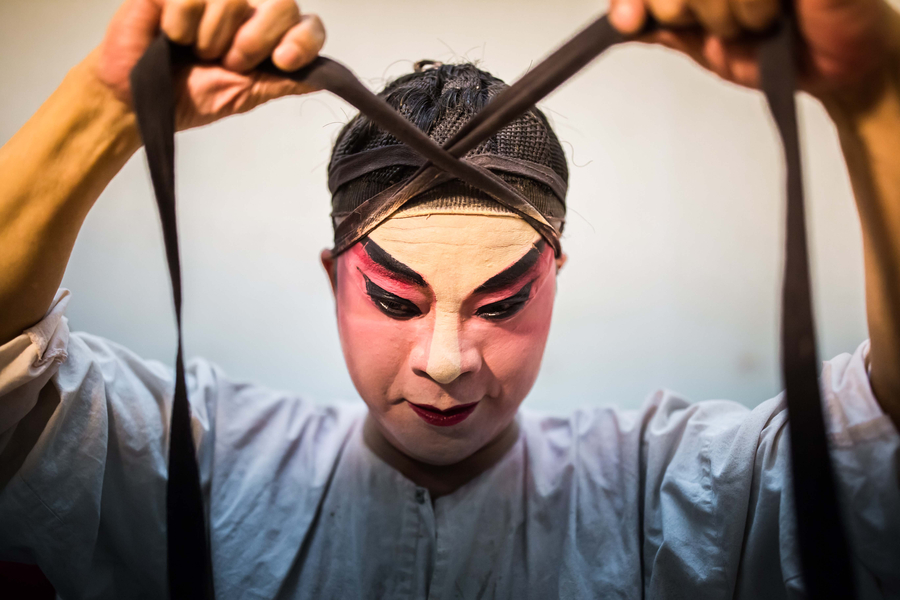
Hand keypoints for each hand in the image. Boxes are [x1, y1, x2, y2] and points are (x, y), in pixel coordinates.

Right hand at [94, 0, 324, 129]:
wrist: (136, 100)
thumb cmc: (186, 97)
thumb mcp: (242, 96)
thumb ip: (280, 83)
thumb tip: (322, 80)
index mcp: (267, 38)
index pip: (306, 25)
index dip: (303, 40)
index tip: (285, 61)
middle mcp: (245, 13)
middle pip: (282, 4)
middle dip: (257, 41)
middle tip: (230, 61)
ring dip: (214, 37)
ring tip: (195, 52)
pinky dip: (183, 24)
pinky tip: (170, 35)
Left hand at [608, 0, 899, 98]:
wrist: (836, 69)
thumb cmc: (777, 50)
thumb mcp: (703, 43)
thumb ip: (663, 27)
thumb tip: (619, 22)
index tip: (631, 21)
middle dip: (686, 11)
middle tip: (724, 28)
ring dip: (729, 16)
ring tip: (760, 22)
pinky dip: (756, 7)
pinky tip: (777, 15)